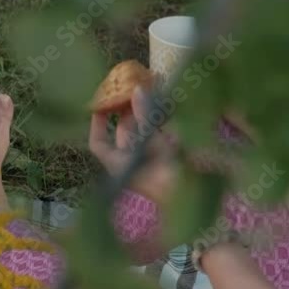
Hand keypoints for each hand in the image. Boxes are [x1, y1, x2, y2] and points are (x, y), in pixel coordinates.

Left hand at [88, 87, 174, 201]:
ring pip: (147, 133)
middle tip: (135, 88)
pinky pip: (165, 139)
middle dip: (131, 111)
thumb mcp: (151, 141)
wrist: (190, 199)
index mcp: (118, 163)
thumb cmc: (162, 175)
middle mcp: (133, 162)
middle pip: (126, 132)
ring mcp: (153, 161)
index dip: (97, 124)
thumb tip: (137, 89)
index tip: (101, 104)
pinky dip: (167, 126)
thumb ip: (145, 116)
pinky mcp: (173, 160)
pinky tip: (173, 110)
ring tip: (155, 93)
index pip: (99, 143)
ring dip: (150, 115)